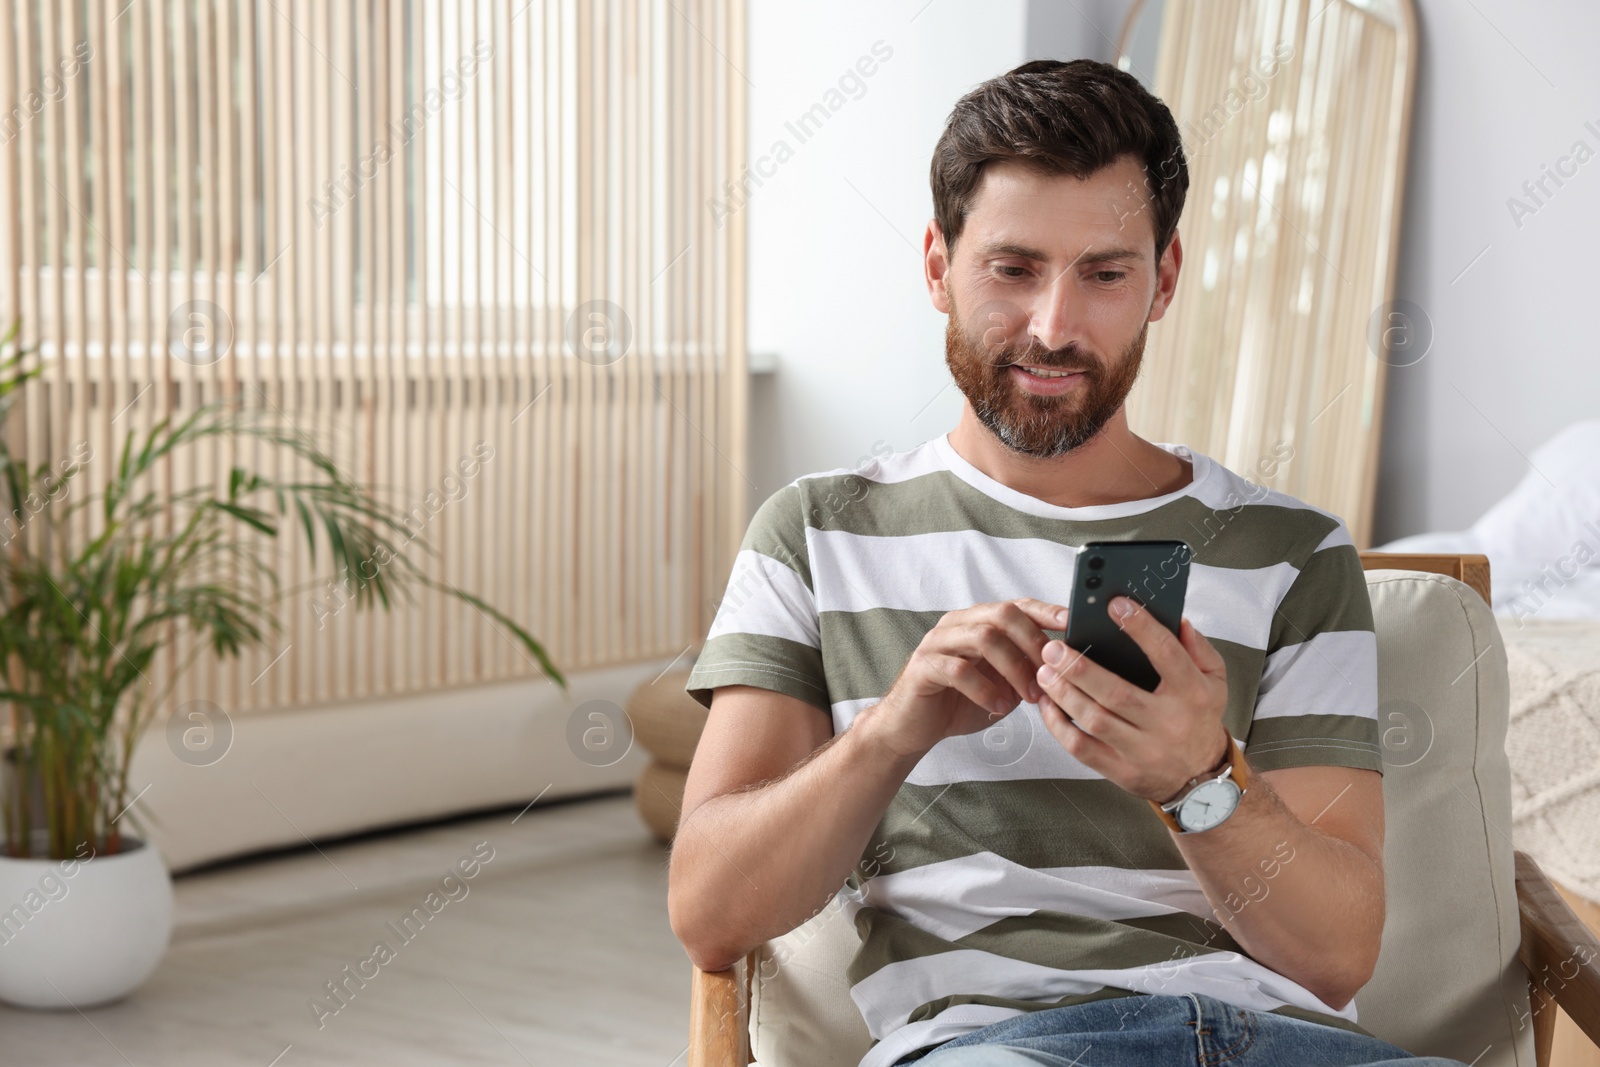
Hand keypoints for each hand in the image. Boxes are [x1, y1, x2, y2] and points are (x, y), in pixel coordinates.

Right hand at [862, 597, 1067, 762]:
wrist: (914, 727)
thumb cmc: (959, 702)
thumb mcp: (1004, 685)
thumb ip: (1027, 670)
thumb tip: (1065, 665)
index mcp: (978, 623)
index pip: (1017, 605)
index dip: (1045, 611)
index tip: (1071, 623)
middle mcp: (958, 625)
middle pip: (1002, 614)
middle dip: (1032, 642)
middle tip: (1049, 673)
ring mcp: (938, 643)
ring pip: (984, 637)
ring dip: (1013, 668)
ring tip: (1028, 696)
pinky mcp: (924, 666)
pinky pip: (958, 670)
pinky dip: (984, 689)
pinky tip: (997, 706)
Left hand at [1034, 594, 1229, 802]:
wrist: (1202, 780)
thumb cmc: (1200, 721)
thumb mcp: (1215, 681)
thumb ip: (1197, 648)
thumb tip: (1176, 620)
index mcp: (1191, 694)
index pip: (1166, 654)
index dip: (1140, 627)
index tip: (1115, 606)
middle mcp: (1167, 723)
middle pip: (1116, 693)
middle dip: (1079, 668)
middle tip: (1053, 648)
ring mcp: (1143, 750)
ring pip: (1095, 720)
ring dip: (1064, 693)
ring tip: (1045, 671)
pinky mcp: (1122, 770)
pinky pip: (1082, 748)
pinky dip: (1059, 725)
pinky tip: (1049, 705)